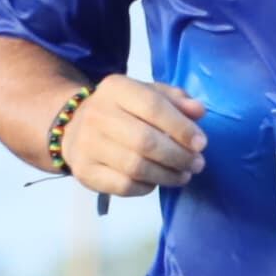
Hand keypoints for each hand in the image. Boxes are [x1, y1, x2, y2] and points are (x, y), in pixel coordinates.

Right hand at [56, 75, 208, 197]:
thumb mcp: (147, 94)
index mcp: (115, 88)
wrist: (74, 126)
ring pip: (135, 167)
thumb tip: (198, 111)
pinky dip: (146, 187)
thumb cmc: (121, 110)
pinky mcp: (85, 171)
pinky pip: (123, 186)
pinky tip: (156, 182)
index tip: (201, 143)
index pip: (153, 106)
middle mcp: (97, 114)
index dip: (181, 127)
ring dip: (167, 175)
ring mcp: (87, 144)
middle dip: (178, 156)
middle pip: (145, 141)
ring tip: (183, 175)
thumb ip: (175, 100)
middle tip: (197, 164)